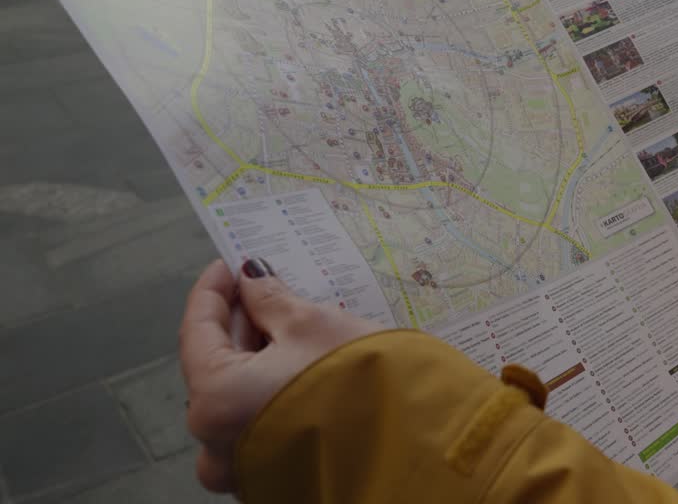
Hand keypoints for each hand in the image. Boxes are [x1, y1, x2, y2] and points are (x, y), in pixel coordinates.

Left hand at [179, 259, 379, 494]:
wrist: (413, 441)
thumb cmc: (356, 379)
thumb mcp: (311, 324)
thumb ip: (270, 300)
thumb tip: (251, 280)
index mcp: (214, 400)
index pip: (197, 331)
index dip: (212, 291)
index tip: (227, 266)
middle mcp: (215, 444)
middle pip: (215, 367)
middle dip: (239, 326)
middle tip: (261, 291)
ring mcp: (243, 467)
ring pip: (237, 399)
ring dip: (256, 359)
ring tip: (284, 326)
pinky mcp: (273, 478)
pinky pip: (259, 425)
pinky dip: (269, 392)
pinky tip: (296, 366)